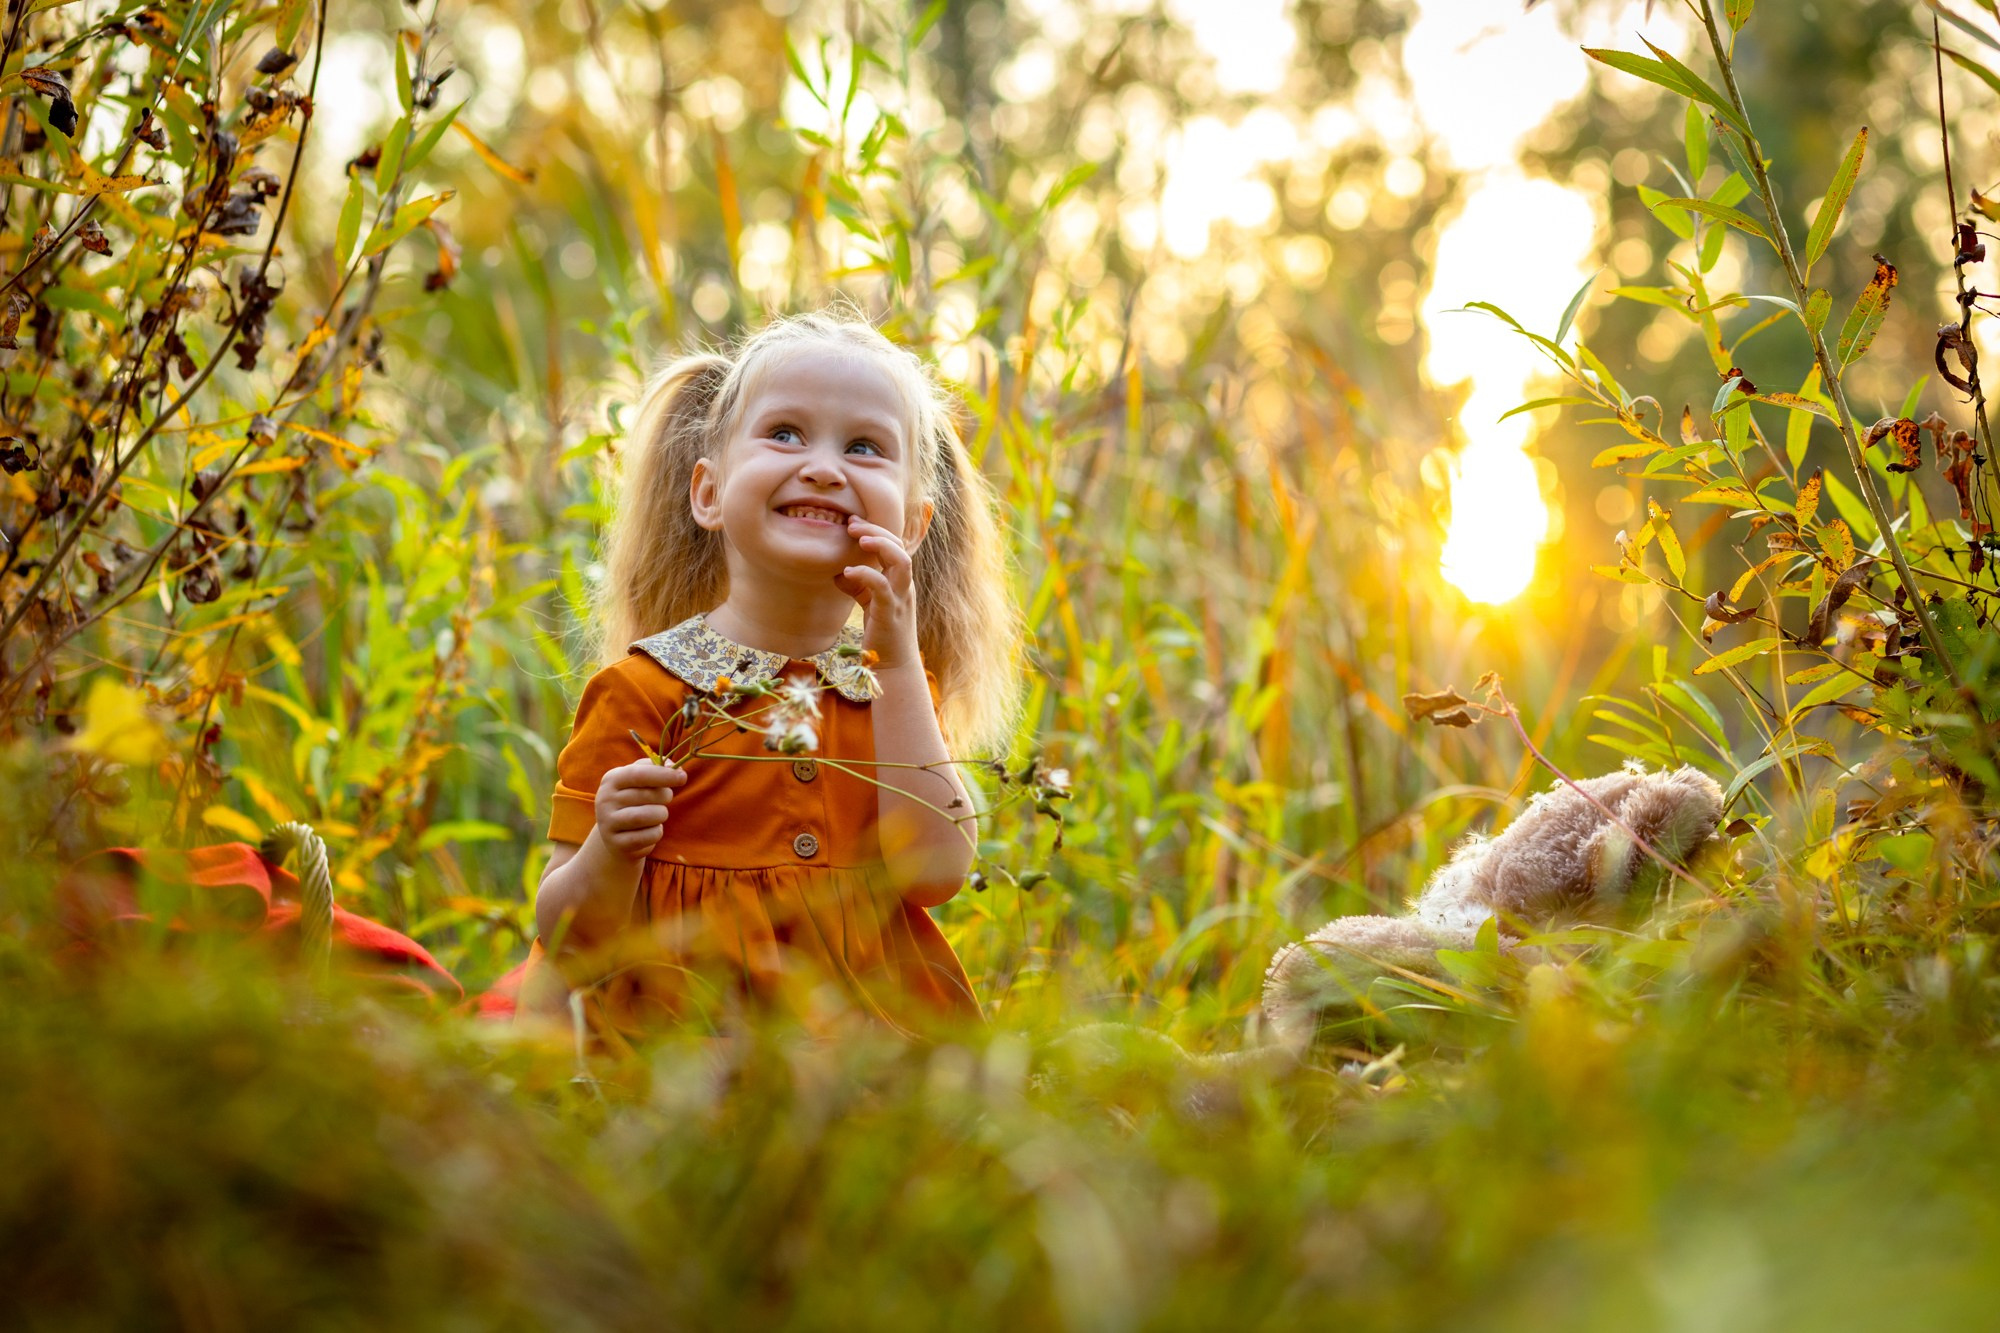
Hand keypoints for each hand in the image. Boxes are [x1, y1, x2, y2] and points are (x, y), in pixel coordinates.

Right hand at [593, 759, 686, 859]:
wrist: (617, 835)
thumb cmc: (635, 800)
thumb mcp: (640, 780)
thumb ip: (656, 768)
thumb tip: (677, 768)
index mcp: (611, 779)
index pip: (638, 774)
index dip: (663, 775)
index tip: (683, 777)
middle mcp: (605, 800)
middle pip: (646, 795)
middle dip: (665, 796)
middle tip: (666, 798)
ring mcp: (607, 823)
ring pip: (646, 816)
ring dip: (661, 814)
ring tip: (659, 814)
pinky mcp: (616, 843)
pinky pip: (648, 836)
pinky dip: (657, 832)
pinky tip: (651, 829)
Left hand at [836, 515, 920, 668]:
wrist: (893, 665)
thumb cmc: (882, 632)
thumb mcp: (869, 603)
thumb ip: (858, 586)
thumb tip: (838, 573)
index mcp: (900, 580)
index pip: (895, 545)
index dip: (876, 530)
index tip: (853, 522)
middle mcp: (904, 585)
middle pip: (899, 547)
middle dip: (877, 531)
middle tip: (852, 524)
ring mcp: (900, 598)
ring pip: (901, 562)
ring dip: (881, 546)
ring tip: (859, 539)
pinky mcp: (890, 613)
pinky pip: (882, 588)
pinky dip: (866, 575)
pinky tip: (847, 573)